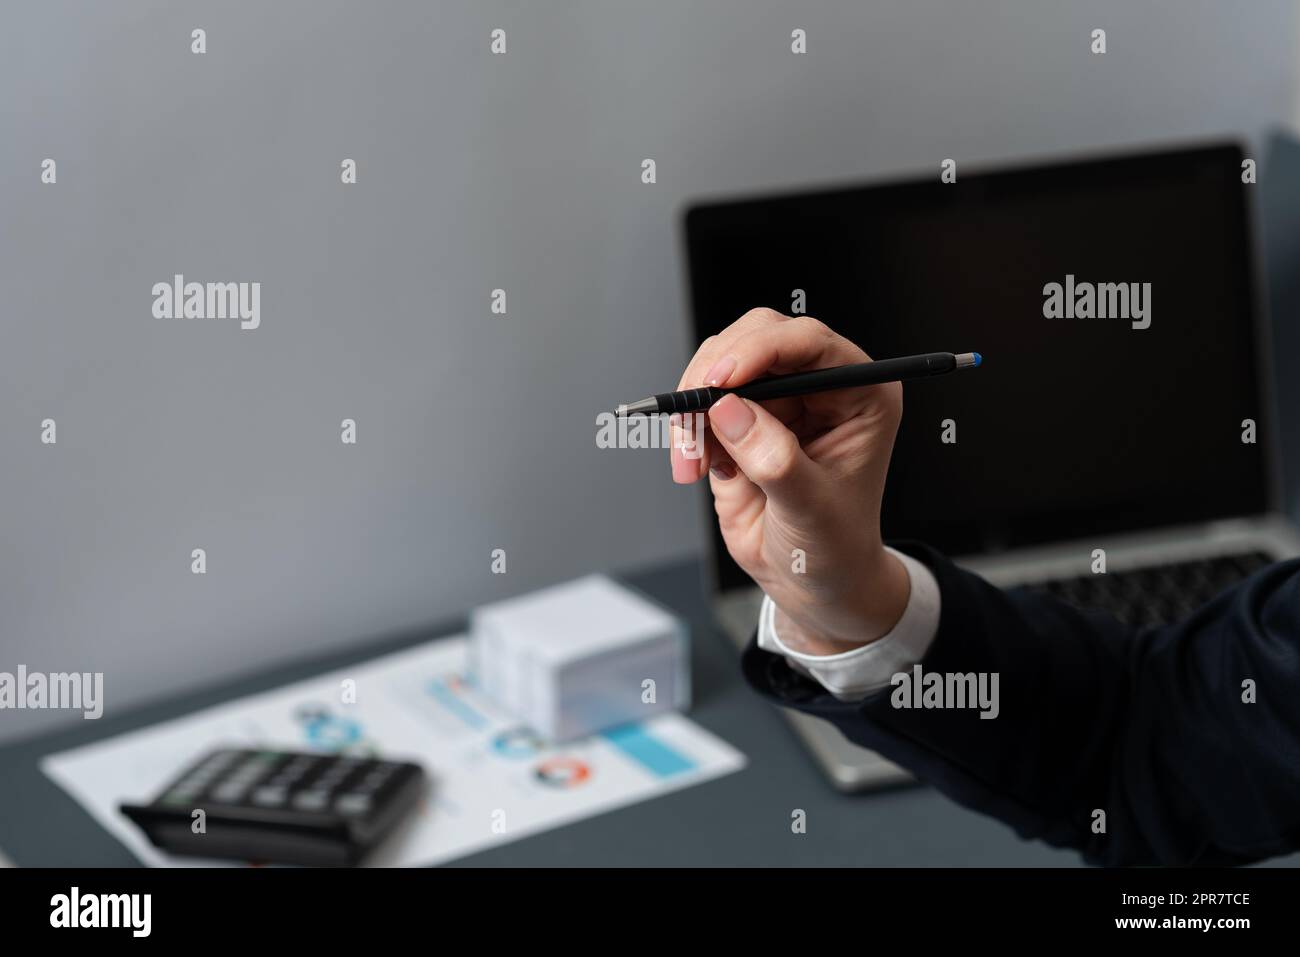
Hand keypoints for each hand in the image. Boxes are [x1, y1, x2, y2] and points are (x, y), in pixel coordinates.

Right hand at [670, 309, 909, 653]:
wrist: (812, 581)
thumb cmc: (834, 546)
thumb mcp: (812, 509)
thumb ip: (774, 459)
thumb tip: (728, 410)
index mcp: (859, 393)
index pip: (809, 342)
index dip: (761, 350)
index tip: (723, 379)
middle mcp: (818, 386)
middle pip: (757, 337)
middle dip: (717, 374)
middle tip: (694, 415)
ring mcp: (776, 400)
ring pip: (719, 364)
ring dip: (693, 406)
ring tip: (693, 460)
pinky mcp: (738, 420)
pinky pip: (699, 402)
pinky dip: (686, 429)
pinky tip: (692, 466)